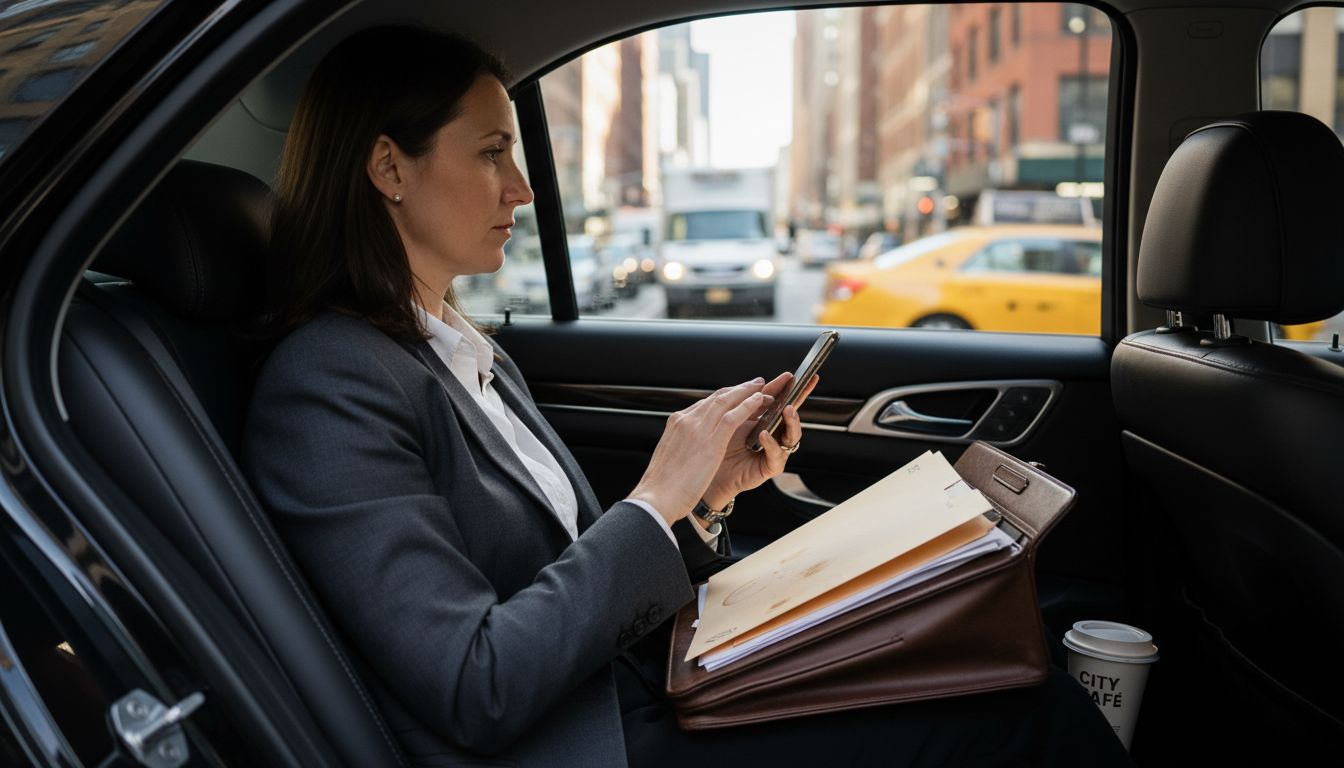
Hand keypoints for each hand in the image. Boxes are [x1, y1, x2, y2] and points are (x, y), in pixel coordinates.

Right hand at [629, 378, 774, 526]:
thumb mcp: (670, 457)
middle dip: (737, 390)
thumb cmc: (662, 486)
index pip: (703, 404)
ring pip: (726, 401)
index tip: (734, 395)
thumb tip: (689, 449)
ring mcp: (698, 427)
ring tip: (762, 388)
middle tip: (753, 384)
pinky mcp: (711, 440)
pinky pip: (733, 416)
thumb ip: (682, 446)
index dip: (722, 398)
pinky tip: (760, 400)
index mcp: (675, 423)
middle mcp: (686, 420)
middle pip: (716, 398)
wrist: (657, 497)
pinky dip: (748, 405)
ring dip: (746, 392)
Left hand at [702, 371, 818, 510]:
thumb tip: (757, 382)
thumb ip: (744, 404)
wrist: (708, 475)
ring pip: (791, 434)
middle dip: (798, 400)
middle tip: (796, 388)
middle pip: (791, 414)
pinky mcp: (771, 466)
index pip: (778, 399)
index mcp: (763, 418)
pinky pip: (777, 454)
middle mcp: (773, 432)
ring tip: (786, 409)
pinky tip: (763, 435)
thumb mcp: (732, 420)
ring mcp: (774, 449)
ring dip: (791, 421)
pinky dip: (771, 443)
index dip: (786, 386)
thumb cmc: (717, 447)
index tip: (792, 374)